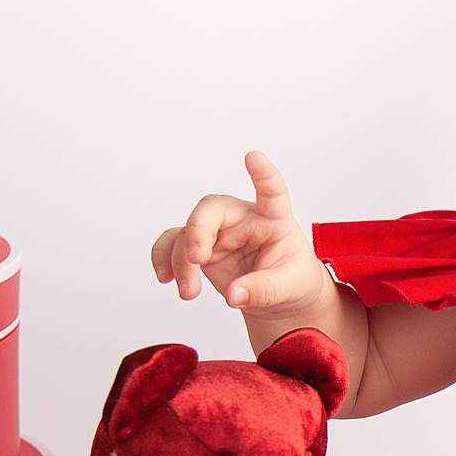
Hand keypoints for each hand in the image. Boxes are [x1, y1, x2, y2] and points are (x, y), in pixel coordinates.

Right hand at [148, 151, 329, 318]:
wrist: (280, 299)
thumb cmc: (291, 279)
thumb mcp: (290, 287)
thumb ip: (264, 290)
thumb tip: (235, 295)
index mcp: (273, 219)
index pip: (271, 192)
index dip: (263, 174)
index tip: (254, 157)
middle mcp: (242, 219)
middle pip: (212, 208)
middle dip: (198, 230)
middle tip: (196, 259)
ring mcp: (218, 232)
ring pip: (187, 233)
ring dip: (181, 261)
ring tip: (188, 291)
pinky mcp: (201, 248)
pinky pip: (173, 245)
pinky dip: (164, 259)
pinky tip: (165, 277)